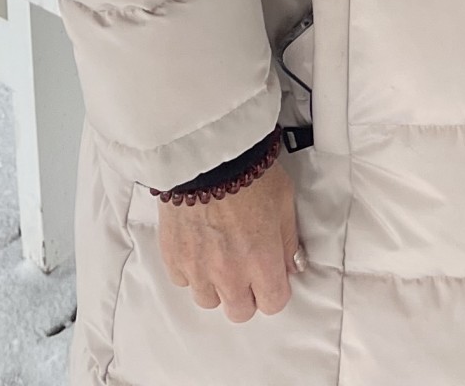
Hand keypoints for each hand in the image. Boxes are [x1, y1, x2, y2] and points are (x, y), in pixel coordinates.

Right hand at [156, 155, 301, 321]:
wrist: (206, 154)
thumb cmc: (247, 170)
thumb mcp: (284, 200)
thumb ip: (288, 240)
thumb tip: (290, 265)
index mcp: (261, 260)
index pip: (273, 303)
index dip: (274, 290)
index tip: (271, 277)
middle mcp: (229, 273)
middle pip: (239, 311)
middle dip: (245, 293)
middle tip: (245, 267)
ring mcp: (198, 269)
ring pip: (208, 300)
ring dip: (216, 284)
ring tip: (218, 253)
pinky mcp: (173, 258)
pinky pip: (183, 280)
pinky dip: (191, 269)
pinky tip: (198, 244)